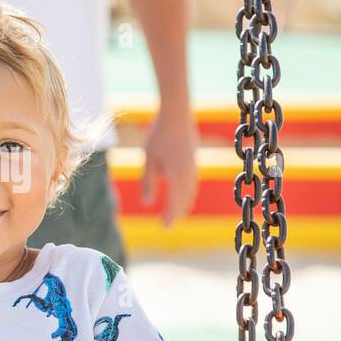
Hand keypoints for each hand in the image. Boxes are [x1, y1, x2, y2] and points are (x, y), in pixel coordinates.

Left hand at [141, 107, 198, 225]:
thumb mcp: (149, 160)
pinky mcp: (194, 160)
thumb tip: (146, 204)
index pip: (174, 203)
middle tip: (168, 224)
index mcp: (177, 177)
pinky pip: (193, 182)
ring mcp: (194, 167)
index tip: (164, 227)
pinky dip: (189, 192)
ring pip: (191, 192)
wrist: (177, 114)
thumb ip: (148, 183)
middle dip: (177, 213)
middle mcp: (188, 175)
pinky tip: (185, 192)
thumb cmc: (159, 136)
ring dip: (184, 203)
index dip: (170, 216)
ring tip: (179, 212)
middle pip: (185, 200)